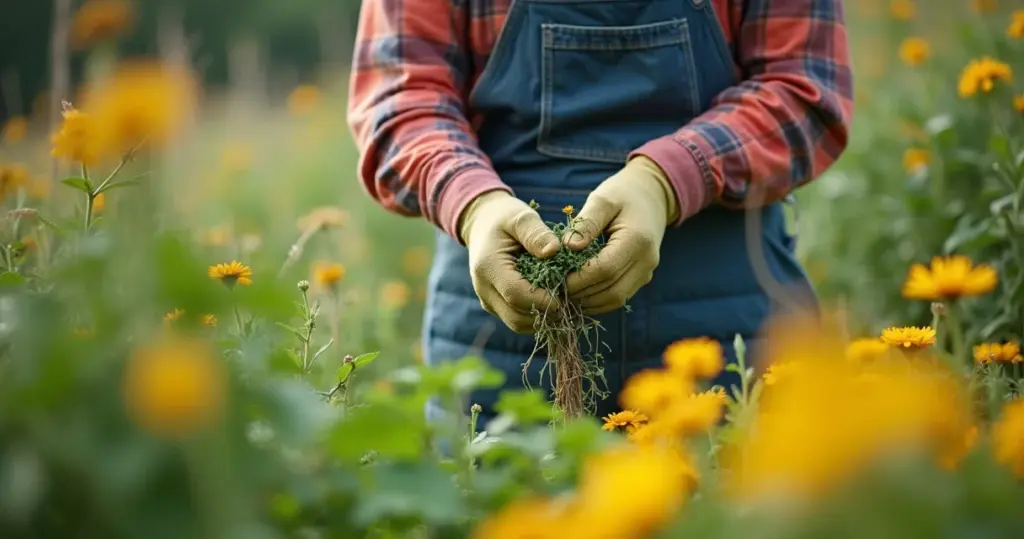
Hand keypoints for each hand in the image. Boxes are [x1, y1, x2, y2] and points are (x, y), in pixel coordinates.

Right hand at [459, 190, 560, 332]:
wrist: (483, 224)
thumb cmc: (505, 217)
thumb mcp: (521, 217)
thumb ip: (536, 233)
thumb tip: (554, 251)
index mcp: (488, 267)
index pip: (516, 295)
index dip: (544, 299)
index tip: (568, 292)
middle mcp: (483, 289)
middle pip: (516, 317)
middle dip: (545, 313)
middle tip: (571, 299)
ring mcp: (488, 300)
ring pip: (517, 324)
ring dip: (542, 318)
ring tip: (564, 301)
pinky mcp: (495, 305)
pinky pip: (517, 320)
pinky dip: (536, 316)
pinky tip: (552, 301)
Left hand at [563, 156, 678, 314]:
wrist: (651, 196)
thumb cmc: (622, 194)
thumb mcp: (602, 200)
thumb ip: (586, 223)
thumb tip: (569, 247)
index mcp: (637, 240)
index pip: (604, 270)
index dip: (578, 278)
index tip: (554, 276)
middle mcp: (646, 261)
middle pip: (610, 290)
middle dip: (580, 293)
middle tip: (554, 288)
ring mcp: (646, 273)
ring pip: (615, 299)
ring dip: (588, 301)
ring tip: (563, 293)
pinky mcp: (642, 278)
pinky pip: (619, 297)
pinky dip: (597, 300)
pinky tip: (578, 293)